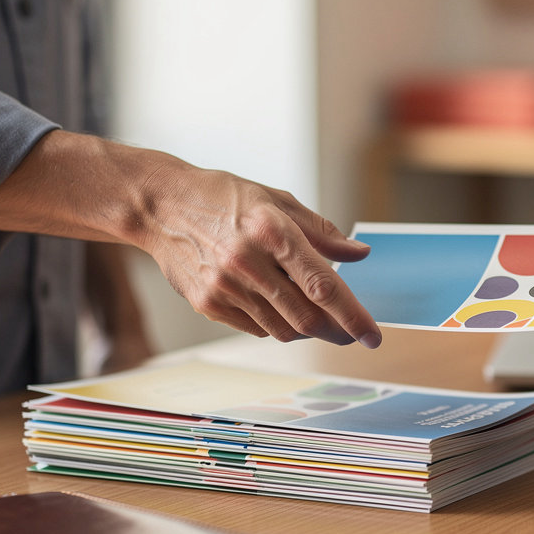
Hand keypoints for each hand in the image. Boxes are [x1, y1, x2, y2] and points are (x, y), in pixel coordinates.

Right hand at [0, 129, 381, 349]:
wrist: (160, 206)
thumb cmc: (225, 198)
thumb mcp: (276, 200)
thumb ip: (321, 231)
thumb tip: (360, 254)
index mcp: (272, 230)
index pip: (323, 284)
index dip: (352, 315)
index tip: (373, 335)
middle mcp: (248, 261)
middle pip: (307, 316)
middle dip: (334, 329)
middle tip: (347, 330)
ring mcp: (225, 286)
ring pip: (284, 329)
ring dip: (306, 329)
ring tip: (314, 317)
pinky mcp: (208, 303)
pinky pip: (257, 329)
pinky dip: (276, 325)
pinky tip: (276, 307)